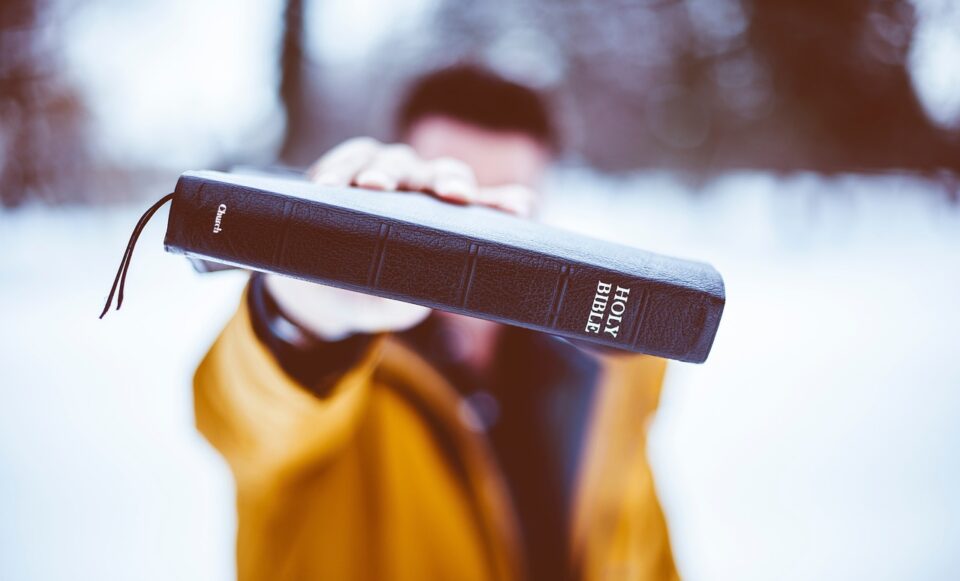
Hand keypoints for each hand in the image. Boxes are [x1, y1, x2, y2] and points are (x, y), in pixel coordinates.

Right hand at [266, 137, 536, 340]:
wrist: (326, 289)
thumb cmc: (377, 293)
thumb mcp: (401, 300)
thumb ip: (419, 293)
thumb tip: (435, 293)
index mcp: (450, 217)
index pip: (486, 205)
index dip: (503, 203)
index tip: (520, 210)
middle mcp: (425, 188)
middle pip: (443, 172)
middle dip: (446, 181)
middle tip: (448, 195)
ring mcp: (388, 173)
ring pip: (393, 160)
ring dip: (384, 171)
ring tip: (370, 186)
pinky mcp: (348, 168)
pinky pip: (349, 159)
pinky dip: (338, 168)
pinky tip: (327, 183)